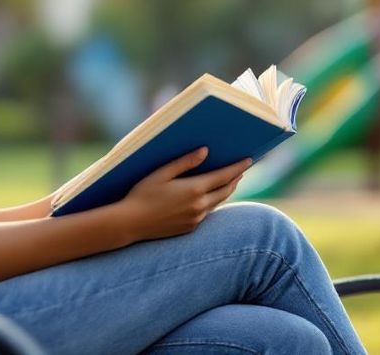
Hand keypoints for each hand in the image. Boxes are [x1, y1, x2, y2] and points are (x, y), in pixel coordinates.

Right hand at [112, 147, 251, 241]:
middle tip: (241, 169)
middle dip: (235, 179)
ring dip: (225, 191)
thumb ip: (185, 162)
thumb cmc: (142, 194)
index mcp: (194, 189)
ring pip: (217, 202)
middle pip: (225, 190)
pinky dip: (212, 202)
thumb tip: (206, 151)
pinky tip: (210, 197)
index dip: (237, 167)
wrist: (131, 223)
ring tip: (229, 181)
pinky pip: (207, 213)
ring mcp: (196, 219)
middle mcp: (199, 206)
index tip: (249, 160)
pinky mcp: (190, 228)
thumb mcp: (162, 173)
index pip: (223, 176)